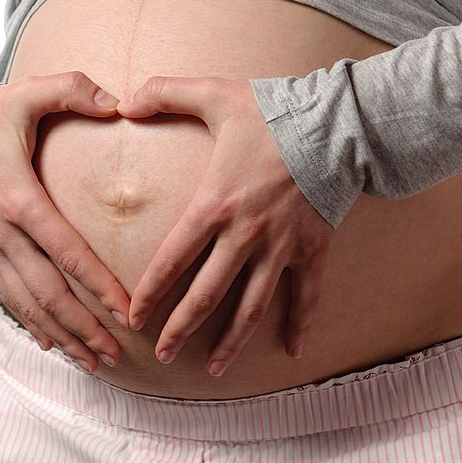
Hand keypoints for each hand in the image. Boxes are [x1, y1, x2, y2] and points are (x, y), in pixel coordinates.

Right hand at [0, 71, 129, 372]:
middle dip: (83, 326)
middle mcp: (4, 231)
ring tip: (94, 361)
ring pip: (29, 303)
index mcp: (20, 198)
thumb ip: (73, 90)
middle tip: (115, 353)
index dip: (96, 284)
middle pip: (48, 291)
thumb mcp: (29, 92)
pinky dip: (33, 324)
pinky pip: (10, 296)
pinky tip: (54, 346)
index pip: (66, 251)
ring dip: (62, 334)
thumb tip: (118, 104)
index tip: (126, 311)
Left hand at [115, 76, 335, 375]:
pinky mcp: (313, 250)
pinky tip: (292, 351)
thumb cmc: (274, 111)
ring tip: (213, 369)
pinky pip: (307, 297)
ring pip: (252, 307)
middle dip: (181, 329)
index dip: (150, 293)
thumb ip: (165, 94)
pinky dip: (300, 324)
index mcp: (214, 205)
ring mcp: (281, 248)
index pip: (172, 260)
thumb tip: (122, 101)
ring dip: (231, 342)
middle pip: (206, 295)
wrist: (339, 122)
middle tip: (163, 355)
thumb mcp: (215, 94)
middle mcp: (245, 236)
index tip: (134, 318)